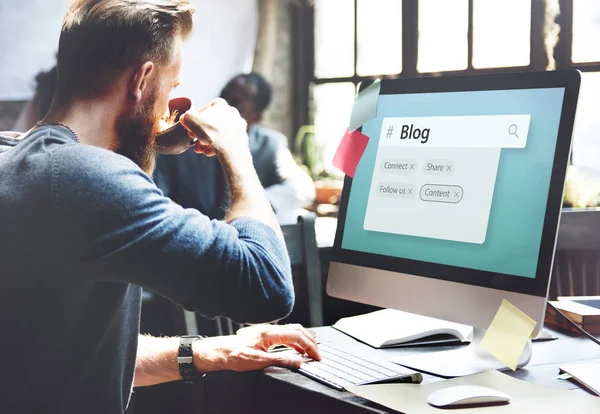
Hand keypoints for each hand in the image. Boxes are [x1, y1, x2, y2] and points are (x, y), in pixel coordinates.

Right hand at [179, 98, 248, 157]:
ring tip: (200, 149)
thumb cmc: (211, 131)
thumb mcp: (190, 120)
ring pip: (219, 133)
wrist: (230, 148)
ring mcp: (238, 126)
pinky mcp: (241, 138)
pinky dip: (217, 147)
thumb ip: (186, 116)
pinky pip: (226, 142)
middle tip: (194, 140)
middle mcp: (232, 112)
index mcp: (220, 104)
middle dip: (201, 133)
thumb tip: (184, 118)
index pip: (204, 109)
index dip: (195, 120)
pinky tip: (209, 153)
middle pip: (212, 123)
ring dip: (207, 141)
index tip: (190, 128)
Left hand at [193, 324, 319, 372]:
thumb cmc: (234, 355)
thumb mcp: (258, 362)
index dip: (309, 346)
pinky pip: (285, 334)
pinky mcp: (265, 335)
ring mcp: (267, 330)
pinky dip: (295, 340)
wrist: (220, 352)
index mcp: (269, 333)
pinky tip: (296, 348)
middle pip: (297, 329)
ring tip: (311, 350)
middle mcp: (269, 329)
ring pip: (292, 330)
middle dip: (310, 341)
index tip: (316, 356)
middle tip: (317, 354)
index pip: (297, 336)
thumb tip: (298, 361)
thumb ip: (280, 360)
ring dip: (304, 339)